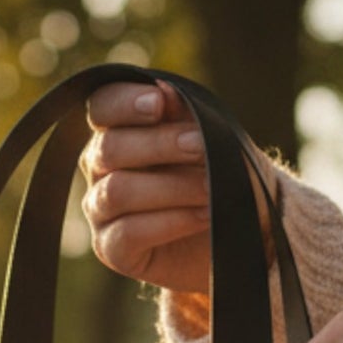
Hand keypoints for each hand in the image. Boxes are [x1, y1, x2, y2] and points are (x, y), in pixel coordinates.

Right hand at [81, 81, 209, 296]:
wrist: (242, 228)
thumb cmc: (223, 175)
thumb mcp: (215, 136)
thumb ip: (188, 114)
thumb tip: (165, 93)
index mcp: (119, 130)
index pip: (102, 106)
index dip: (123, 102)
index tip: (159, 103)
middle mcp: (101, 169)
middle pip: (109, 148)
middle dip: (158, 144)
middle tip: (200, 146)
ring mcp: (101, 211)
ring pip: (117, 191)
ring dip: (170, 186)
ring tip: (211, 187)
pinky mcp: (111, 249)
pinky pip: (128, 233)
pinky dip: (171, 221)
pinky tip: (205, 215)